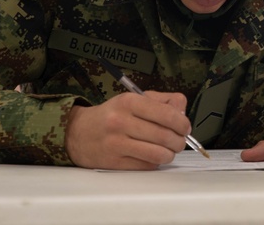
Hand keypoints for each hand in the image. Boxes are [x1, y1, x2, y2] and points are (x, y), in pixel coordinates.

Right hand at [65, 90, 189, 169]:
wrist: (78, 133)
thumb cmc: (112, 115)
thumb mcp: (133, 99)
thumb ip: (162, 101)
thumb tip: (183, 113)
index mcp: (129, 102)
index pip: (167, 114)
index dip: (182, 123)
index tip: (185, 127)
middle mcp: (121, 121)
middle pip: (166, 136)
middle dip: (179, 141)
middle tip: (179, 141)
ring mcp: (117, 143)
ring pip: (159, 154)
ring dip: (170, 154)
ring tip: (168, 150)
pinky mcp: (114, 162)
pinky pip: (147, 165)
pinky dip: (155, 162)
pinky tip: (152, 156)